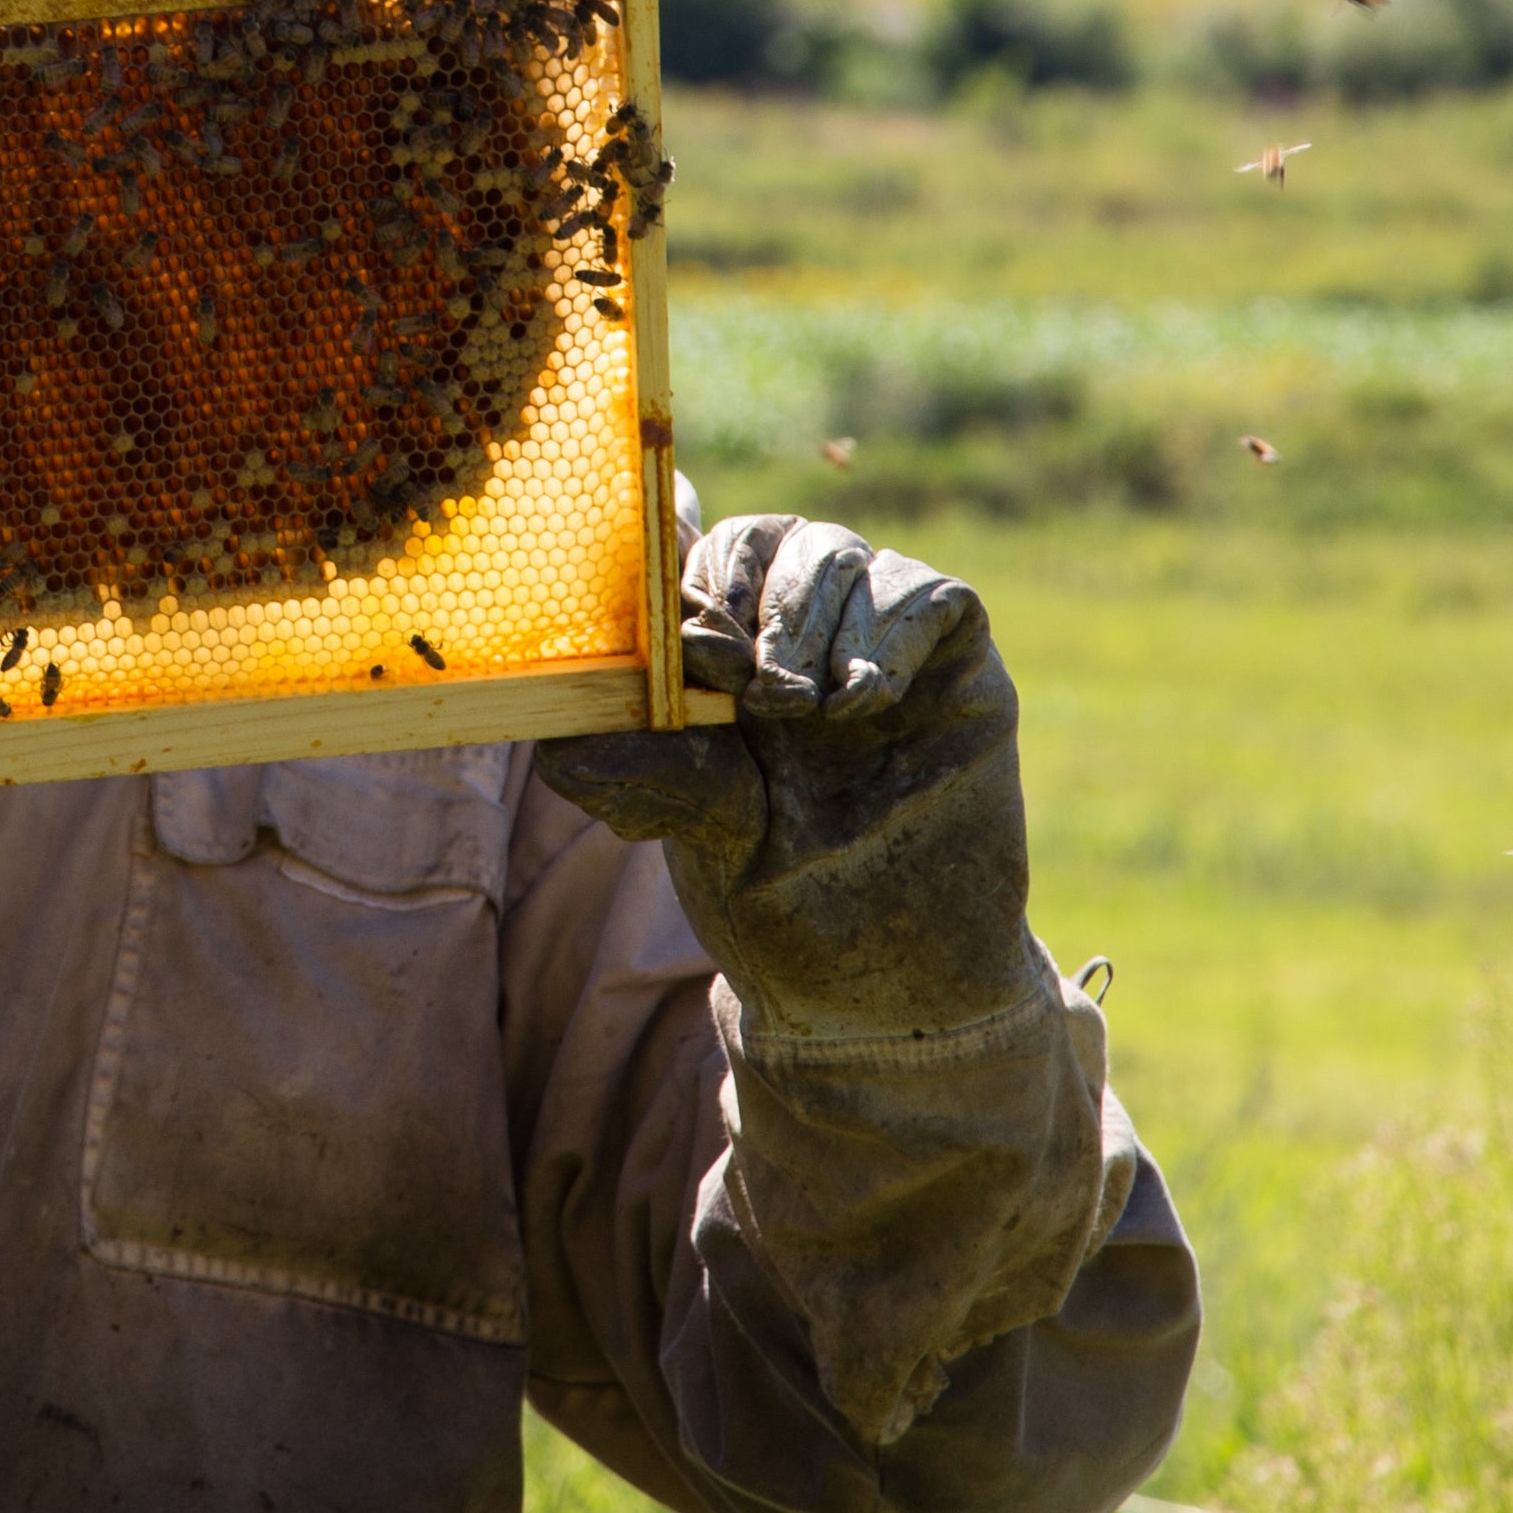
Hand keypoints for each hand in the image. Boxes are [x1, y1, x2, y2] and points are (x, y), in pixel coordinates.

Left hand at [541, 516, 1049, 1043]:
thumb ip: (639, 772)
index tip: (674, 597)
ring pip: (835, 551)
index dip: (674, 553)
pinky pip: (927, 592)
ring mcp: (876, 642)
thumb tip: (555, 743)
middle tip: (740, 680)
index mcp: (721, 660)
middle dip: (741, 596)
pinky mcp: (957, 662)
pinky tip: (863, 705)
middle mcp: (797, 636)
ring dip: (805, 617)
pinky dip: (886, 632)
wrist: (893, 974)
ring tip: (802, 711)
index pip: (690, 556)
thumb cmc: (784, 897)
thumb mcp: (698, 832)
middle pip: (762, 537)